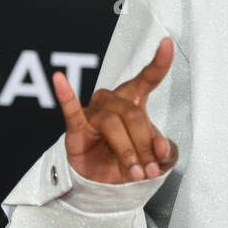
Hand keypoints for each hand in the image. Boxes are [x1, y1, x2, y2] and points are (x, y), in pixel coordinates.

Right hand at [52, 36, 179, 184]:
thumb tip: (162, 146)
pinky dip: (66, 94)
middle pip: (134, 114)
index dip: (159, 62)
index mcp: (134, 100)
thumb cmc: (130, 160)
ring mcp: (94, 111)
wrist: (103, 183)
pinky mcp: (76, 126)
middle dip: (145, 146)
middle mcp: (114, 100)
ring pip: (113, 123)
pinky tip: (60, 80)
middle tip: (151, 170)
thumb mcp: (158, 160)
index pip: (148, 78)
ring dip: (127, 152)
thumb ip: (166, 152)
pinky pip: (71, 109)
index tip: (167, 44)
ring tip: (134, 172)